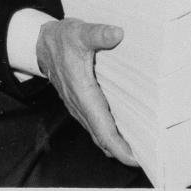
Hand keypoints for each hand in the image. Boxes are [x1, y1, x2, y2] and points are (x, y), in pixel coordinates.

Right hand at [36, 18, 138, 166]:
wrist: (42, 44)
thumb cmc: (62, 39)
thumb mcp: (80, 32)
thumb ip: (98, 33)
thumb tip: (117, 34)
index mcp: (82, 93)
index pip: (102, 129)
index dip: (119, 147)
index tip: (135, 158)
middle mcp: (80, 105)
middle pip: (102, 138)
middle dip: (123, 152)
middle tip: (148, 157)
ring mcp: (78, 106)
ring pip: (98, 133)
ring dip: (116, 144)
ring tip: (140, 148)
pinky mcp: (79, 103)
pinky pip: (95, 125)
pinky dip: (108, 133)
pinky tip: (122, 130)